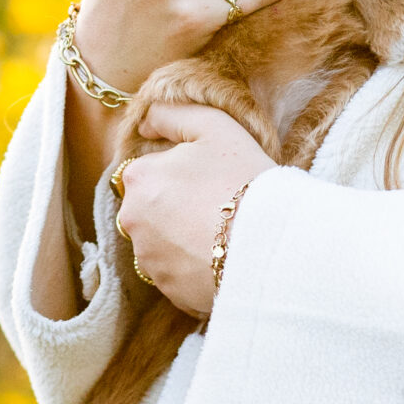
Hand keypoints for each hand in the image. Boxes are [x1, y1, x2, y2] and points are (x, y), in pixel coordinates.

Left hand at [116, 103, 274, 317]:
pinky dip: (194, 266)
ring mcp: (148, 260)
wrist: (271, 245)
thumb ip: (171, 114)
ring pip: (162, 242)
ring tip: (223, 234)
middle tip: (219, 205)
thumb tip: (144, 123)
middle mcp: (132, 221)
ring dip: (183, 238)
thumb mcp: (214, 127)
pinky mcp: (169, 290)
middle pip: (152, 208)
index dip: (181, 172)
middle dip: (176, 206)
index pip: (150, 170)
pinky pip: (178, 273)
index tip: (210, 178)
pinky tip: (222, 257)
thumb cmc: (244, 179)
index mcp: (138, 178)